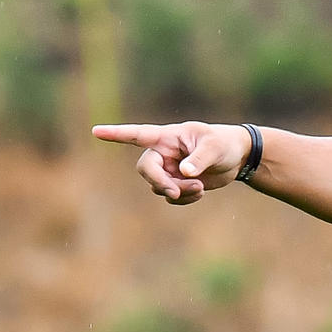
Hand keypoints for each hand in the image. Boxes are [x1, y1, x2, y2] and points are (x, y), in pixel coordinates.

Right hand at [90, 121, 254, 205]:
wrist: (236, 157)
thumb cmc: (224, 143)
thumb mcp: (214, 148)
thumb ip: (198, 160)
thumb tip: (184, 174)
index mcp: (167, 137)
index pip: (137, 134)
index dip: (116, 134)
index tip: (96, 132)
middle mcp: (162, 153)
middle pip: (145, 169)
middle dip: (159, 182)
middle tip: (175, 192)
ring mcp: (168, 170)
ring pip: (158, 187)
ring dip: (178, 192)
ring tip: (200, 188)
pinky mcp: (175, 184)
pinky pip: (170, 197)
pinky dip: (184, 199)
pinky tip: (200, 192)